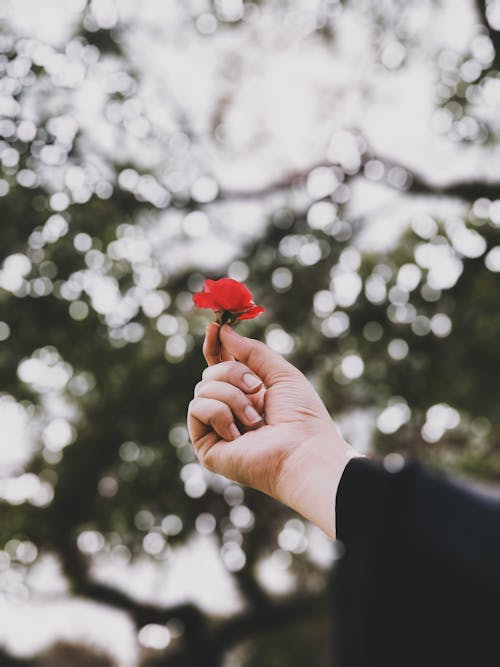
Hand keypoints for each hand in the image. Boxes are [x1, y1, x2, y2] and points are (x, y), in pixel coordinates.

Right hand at [187, 323, 359, 537]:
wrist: (303, 451)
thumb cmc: (301, 416)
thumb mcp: (280, 373)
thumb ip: (251, 351)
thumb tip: (222, 331)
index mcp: (248, 395)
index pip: (220, 365)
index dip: (215, 346)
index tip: (214, 326)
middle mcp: (230, 411)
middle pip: (210, 373)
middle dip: (233, 373)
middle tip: (257, 388)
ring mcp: (217, 429)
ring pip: (202, 389)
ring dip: (232, 397)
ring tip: (255, 419)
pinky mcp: (207, 446)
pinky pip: (197, 409)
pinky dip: (219, 413)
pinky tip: (239, 434)